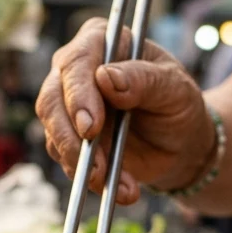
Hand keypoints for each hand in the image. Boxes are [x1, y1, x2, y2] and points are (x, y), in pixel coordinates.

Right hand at [36, 18, 214, 204]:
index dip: (78, 96)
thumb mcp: (175, 88)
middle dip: (70, 138)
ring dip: (83, 166)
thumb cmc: (178, 104)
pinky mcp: (68, 140)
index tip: (91, 128)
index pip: (76, 63)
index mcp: (102, 42)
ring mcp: (67, 107)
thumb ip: (144, 79)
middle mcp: (76, 71)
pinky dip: (93, 181)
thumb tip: (106, 77)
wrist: (179, 143)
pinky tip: (123, 190)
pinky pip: (68, 162)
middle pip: (52, 100)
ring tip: (119, 185)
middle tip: (94, 167)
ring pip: (55, 135)